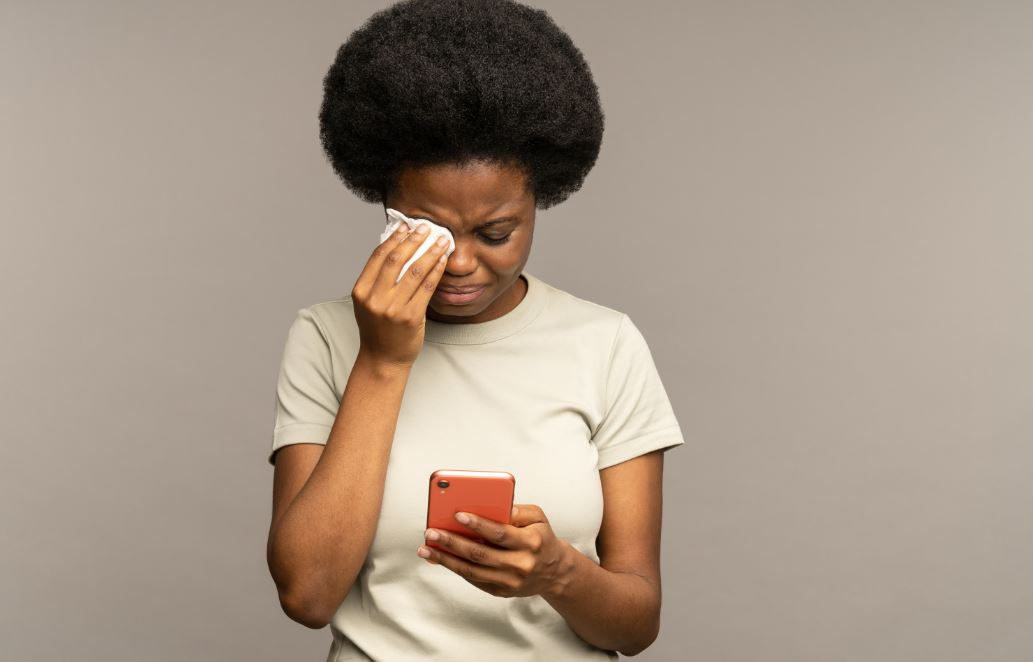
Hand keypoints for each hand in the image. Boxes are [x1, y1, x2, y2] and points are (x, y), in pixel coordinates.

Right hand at [352, 223, 449, 366]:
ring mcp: (393, 309)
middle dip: (414, 240)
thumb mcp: (369, 302)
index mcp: (361, 291)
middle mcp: (375, 299)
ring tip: (442, 241)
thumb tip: (396, 247)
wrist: (382, 359)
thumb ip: (378, 279)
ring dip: (431, 252)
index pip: (378, 256)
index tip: (406, 226)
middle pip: (396, 260)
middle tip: (426, 228)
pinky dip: (436, 271)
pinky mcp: (411, 317)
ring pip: (415, 271)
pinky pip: (427, 288)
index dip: (394, 238)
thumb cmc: (378, 329)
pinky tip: (442, 261)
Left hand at [418, 504, 572, 598]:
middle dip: (452, 542)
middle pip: (480, 554)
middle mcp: (520, 565)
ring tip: (426, 548)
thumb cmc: (540, 537)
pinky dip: (454, 568)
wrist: (554, 571)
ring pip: (472, 571)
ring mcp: (510, 582)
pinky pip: (473, 579)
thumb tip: (488, 507)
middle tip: (431, 532)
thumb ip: (516, 510)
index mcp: (531, 543)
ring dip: (446, 559)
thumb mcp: (537, 517)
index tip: (457, 514)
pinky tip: (439, 557)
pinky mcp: (501, 591)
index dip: (478, 524)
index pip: (500, 533)